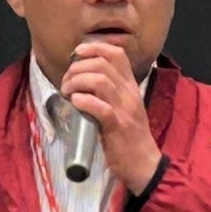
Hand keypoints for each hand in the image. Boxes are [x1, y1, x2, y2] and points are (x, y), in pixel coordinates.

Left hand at [61, 41, 161, 194]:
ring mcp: (124, 109)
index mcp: (131, 87)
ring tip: (67, 92)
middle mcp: (129, 94)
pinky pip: (100, 107)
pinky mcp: (117, 127)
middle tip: (66, 82)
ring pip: (100, 81)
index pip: (117, 54)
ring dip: (76, 82)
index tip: (77, 53)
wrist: (144, 164)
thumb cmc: (130, 137)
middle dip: (78, 68)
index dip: (95, 48)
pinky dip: (83, 101)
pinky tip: (75, 103)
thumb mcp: (125, 108)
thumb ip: (110, 92)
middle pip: (103, 64)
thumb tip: (84, 79)